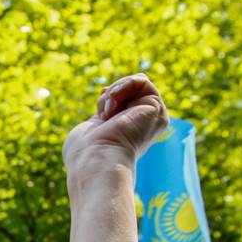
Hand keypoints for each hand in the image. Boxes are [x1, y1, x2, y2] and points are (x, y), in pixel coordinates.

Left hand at [62, 73, 168, 188]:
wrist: (96, 160)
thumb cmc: (85, 153)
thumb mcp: (91, 128)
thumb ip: (104, 113)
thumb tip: (106, 98)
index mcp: (127, 130)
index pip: (120, 99)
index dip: (107, 98)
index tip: (100, 113)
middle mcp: (143, 124)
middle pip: (128, 89)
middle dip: (109, 96)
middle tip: (104, 115)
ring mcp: (151, 117)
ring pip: (135, 83)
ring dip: (114, 93)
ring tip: (108, 112)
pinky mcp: (156, 109)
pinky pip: (142, 81)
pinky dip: (124, 86)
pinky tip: (115, 104)